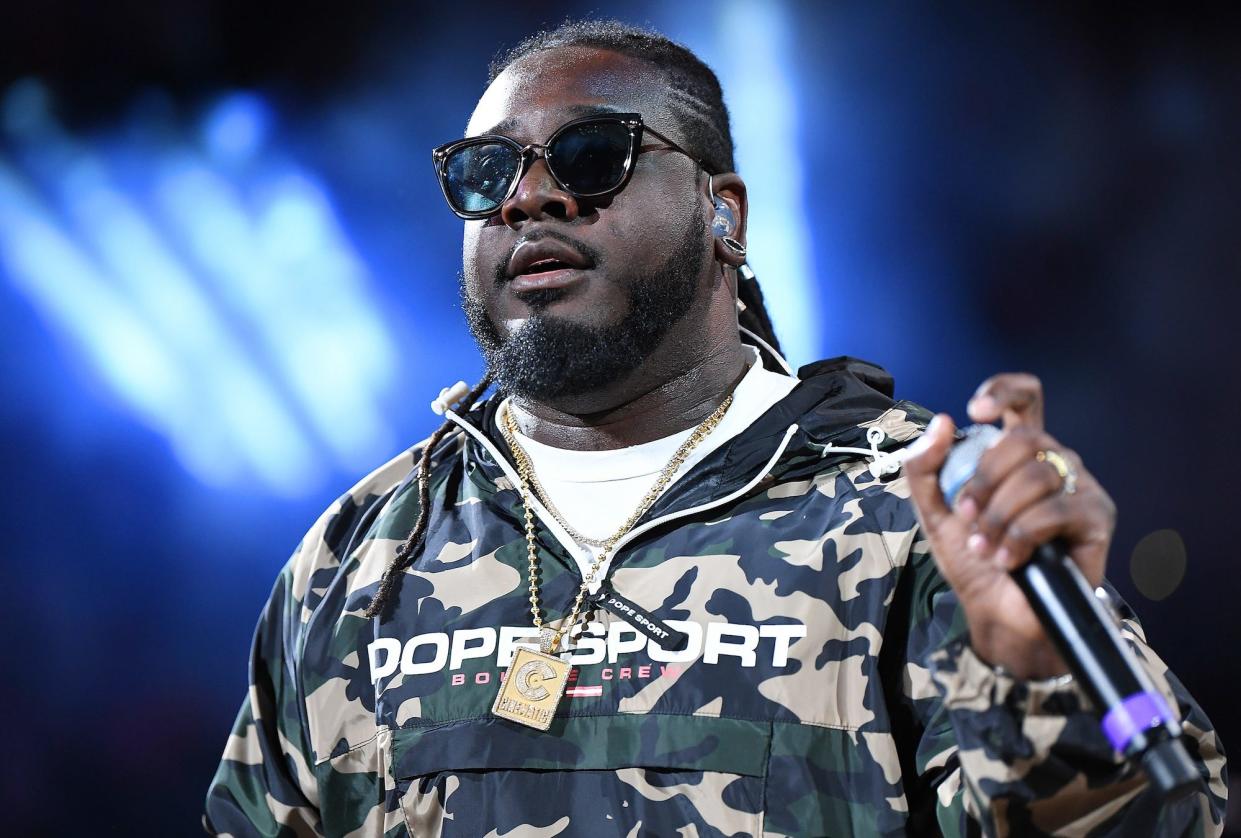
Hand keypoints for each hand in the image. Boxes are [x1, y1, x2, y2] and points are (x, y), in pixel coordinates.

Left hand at [902, 373, 1116, 678]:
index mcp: (1017, 453)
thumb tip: (943, 422)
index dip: (1004, 391)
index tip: (976, 410)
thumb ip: (925, 468)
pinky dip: (1021, 535)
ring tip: (985, 546)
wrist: (998, 613)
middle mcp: (1053, 462)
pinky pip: (1056, 510)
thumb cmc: (973, 558)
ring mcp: (1078, 487)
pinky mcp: (1096, 517)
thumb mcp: (934, 512)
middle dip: (984, 479)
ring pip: (1037, 475)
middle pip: (1023, 438)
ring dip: (999, 514)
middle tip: (967, 516)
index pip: (1025, 399)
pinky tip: (1009, 559)